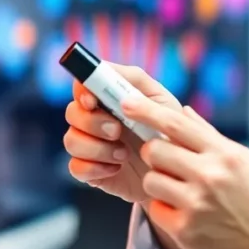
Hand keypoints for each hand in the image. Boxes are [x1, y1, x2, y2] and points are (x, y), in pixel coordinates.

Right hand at [63, 63, 182, 203]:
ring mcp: (91, 146)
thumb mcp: (163, 104)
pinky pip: (76, 167)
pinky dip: (95, 168)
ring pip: (71, 140)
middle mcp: (96, 119)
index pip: (82, 85)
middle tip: (117, 131)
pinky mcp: (91, 171)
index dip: (82, 91)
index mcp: (110, 99)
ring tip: (124, 155)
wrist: (177, 175)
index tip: (92, 101)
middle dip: (93, 122)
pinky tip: (116, 169)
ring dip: (97, 148)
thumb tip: (108, 73)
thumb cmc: (171, 135)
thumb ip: (137, 83)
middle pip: (72, 112)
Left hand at [122, 95, 248, 248]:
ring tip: (178, 191)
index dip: (147, 110)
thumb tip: (183, 111)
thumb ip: (210, 136)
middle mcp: (209, 175)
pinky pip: (155, 209)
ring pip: (151, 180)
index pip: (176, 123)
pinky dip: (164, 210)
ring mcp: (196, 204)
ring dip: (158, 183)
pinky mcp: (186, 231)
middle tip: (166, 163)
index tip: (128, 103)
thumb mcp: (244, 161)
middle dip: (154, 154)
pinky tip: (184, 214)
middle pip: (155, 150)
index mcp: (224, 153)